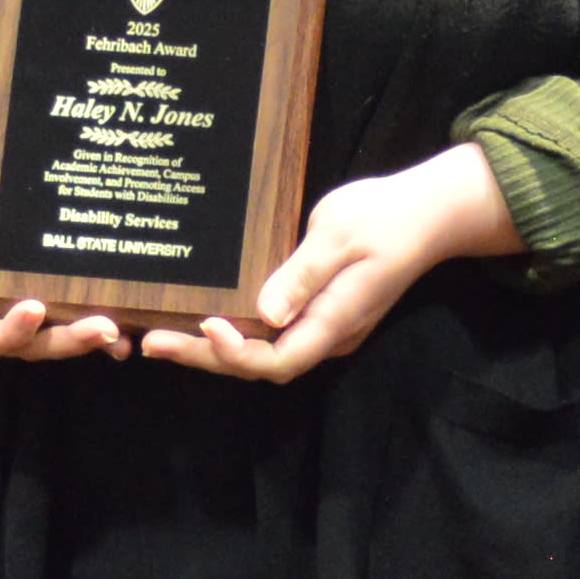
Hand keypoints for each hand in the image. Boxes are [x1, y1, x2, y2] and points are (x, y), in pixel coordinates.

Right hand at [0, 114, 126, 363]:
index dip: (10, 331)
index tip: (33, 309)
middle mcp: (0, 323)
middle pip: (34, 346)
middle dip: (68, 340)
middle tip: (102, 329)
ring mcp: (31, 316)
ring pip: (60, 337)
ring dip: (92, 338)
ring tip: (122, 331)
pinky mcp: (54, 301)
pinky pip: (78, 319)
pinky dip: (105, 328)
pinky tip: (133, 326)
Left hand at [137, 145, 521, 383]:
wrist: (427, 213)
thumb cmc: (384, 217)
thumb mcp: (339, 235)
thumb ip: (302, 275)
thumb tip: (265, 312)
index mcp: (334, 322)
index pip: (277, 361)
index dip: (236, 353)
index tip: (205, 324)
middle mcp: (326, 335)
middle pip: (260, 365)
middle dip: (205, 357)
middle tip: (152, 343)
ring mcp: (323, 326)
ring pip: (263, 353)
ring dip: (213, 350)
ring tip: (162, 337)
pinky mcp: (318, 312)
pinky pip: (270, 335)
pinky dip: (234, 332)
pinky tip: (204, 317)